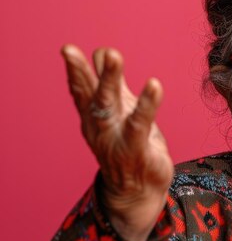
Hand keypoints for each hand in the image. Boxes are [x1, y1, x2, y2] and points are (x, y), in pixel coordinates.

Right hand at [61, 45, 173, 240]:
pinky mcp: (136, 149)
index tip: (68, 50)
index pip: (81, 91)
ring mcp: (115, 138)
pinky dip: (147, 103)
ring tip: (112, 55)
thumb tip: (102, 53)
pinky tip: (154, 84)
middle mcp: (100, 127)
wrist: (138, 191)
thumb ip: (113, 85)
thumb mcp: (120, 112)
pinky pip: (140, 123)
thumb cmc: (130, 146)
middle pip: (92, 96)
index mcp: (94, 117)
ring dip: (110, 79)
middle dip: (86, 72)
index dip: (75, 71)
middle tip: (88, 49)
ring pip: (110, 105)